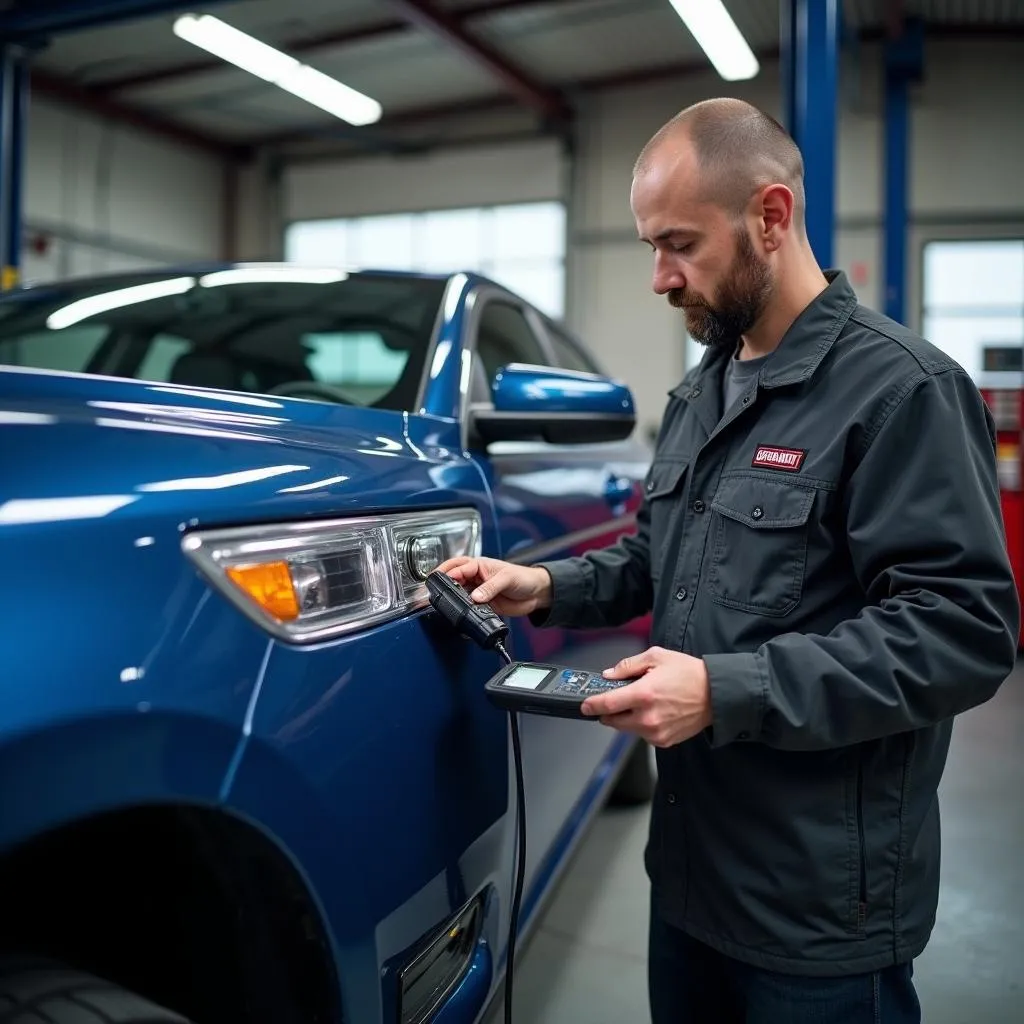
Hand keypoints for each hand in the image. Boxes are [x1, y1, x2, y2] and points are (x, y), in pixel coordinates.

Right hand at [436, 556, 551, 616]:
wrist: (536, 594)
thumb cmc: (524, 577)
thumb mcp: (507, 578)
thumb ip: (490, 588)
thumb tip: (475, 596)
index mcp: (480, 565)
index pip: (459, 568)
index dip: (448, 574)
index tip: (440, 581)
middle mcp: (476, 578)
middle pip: (454, 579)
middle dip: (443, 583)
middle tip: (433, 590)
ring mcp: (479, 592)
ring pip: (459, 594)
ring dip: (452, 598)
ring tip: (444, 603)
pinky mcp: (483, 605)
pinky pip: (469, 607)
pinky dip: (463, 610)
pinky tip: (460, 613)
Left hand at [581, 646, 712, 747]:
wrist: (716, 695)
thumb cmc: (689, 674)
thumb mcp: (657, 657)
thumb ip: (628, 666)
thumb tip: (609, 675)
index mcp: (644, 694)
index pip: (607, 704)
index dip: (591, 705)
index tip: (584, 705)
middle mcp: (648, 717)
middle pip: (613, 721)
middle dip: (610, 711)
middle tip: (617, 700)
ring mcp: (656, 732)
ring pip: (627, 729)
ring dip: (627, 718)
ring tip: (645, 702)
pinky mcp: (664, 741)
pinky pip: (643, 735)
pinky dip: (643, 725)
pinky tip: (656, 712)